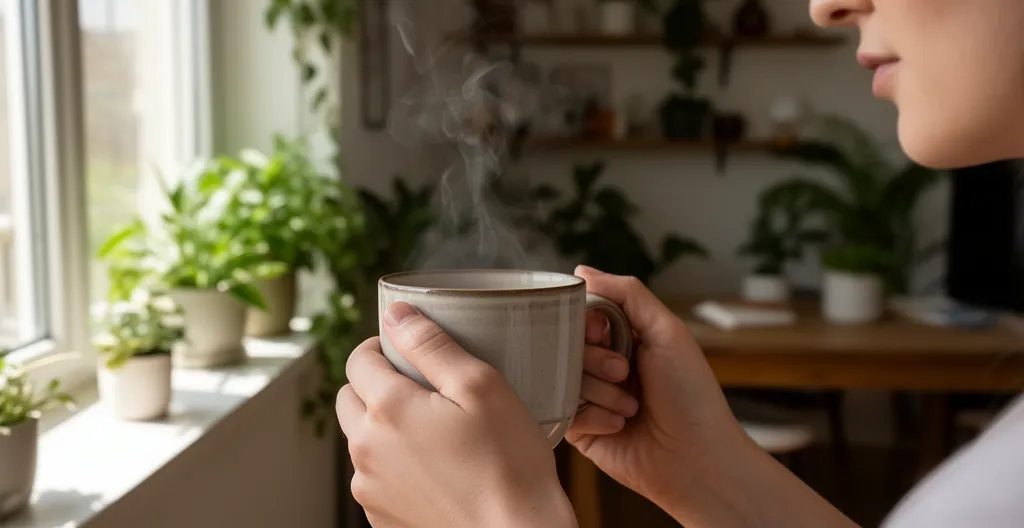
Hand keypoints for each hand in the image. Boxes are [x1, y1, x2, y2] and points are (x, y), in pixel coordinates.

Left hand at [336, 302, 577, 527]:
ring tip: (435, 432)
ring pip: (361, 440)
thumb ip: (432, 344)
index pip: (358, 360)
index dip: (382, 347)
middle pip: (350, 399)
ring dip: (384, 427)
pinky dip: (395, 465)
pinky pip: (376, 476)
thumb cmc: (509, 462)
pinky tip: (436, 468)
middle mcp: (366, 448)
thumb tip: (396, 313)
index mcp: (387, 409)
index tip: (408, 351)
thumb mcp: (481, 386)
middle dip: (375, 385)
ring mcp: (370, 487)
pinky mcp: (381, 517)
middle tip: (421, 388)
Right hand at [567, 266, 746, 508]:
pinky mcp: (579, 430)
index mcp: (623, 338)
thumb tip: (581, 271)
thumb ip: (627, 294)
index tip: (603, 332)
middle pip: (567, 345)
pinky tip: (620, 426)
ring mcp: (589, 398)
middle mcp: (602, 365)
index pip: (581, 314)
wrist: (697, 458)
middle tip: (624, 373)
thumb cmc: (691, 394)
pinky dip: (595, 417)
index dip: (587, 322)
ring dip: (601, 392)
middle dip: (596, 359)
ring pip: (563, 378)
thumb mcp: (667, 331)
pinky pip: (563, 411)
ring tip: (630, 407)